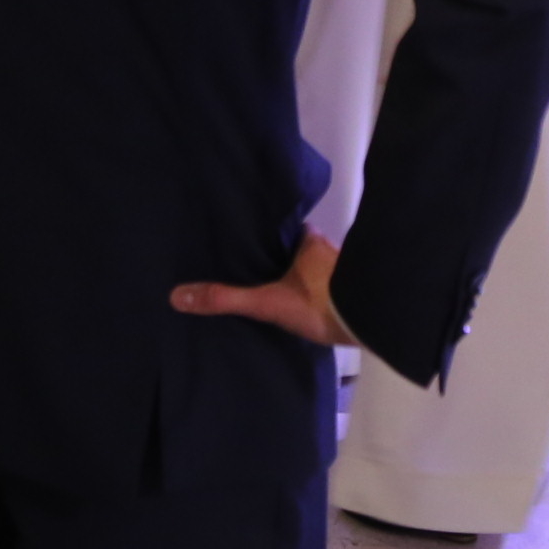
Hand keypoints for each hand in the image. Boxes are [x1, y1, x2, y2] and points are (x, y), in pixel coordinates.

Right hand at [172, 229, 355, 346]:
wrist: (371, 320)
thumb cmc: (319, 303)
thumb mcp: (267, 302)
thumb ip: (227, 299)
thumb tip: (178, 295)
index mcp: (308, 240)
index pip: (285, 228)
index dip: (269, 235)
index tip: (251, 241)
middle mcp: (328, 248)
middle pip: (300, 248)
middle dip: (284, 258)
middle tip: (262, 268)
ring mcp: (345, 269)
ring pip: (318, 267)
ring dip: (304, 275)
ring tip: (282, 287)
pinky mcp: (356, 290)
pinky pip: (332, 285)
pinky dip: (320, 291)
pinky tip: (309, 304)